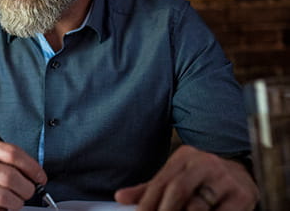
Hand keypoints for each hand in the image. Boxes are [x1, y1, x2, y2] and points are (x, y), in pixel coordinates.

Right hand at [0, 137, 46, 209]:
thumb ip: (5, 161)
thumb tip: (34, 174)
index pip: (13, 153)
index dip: (32, 167)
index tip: (40, 177)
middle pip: (10, 176)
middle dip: (27, 188)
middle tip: (28, 193)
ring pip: (4, 197)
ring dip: (15, 204)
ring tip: (13, 202)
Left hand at [114, 145, 258, 210]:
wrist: (243, 175)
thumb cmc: (200, 180)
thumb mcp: (175, 178)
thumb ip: (149, 189)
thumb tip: (120, 197)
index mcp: (185, 156)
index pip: (161, 181)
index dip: (147, 202)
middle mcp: (205, 163)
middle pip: (178, 189)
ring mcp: (225, 179)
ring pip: (198, 206)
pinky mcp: (241, 197)